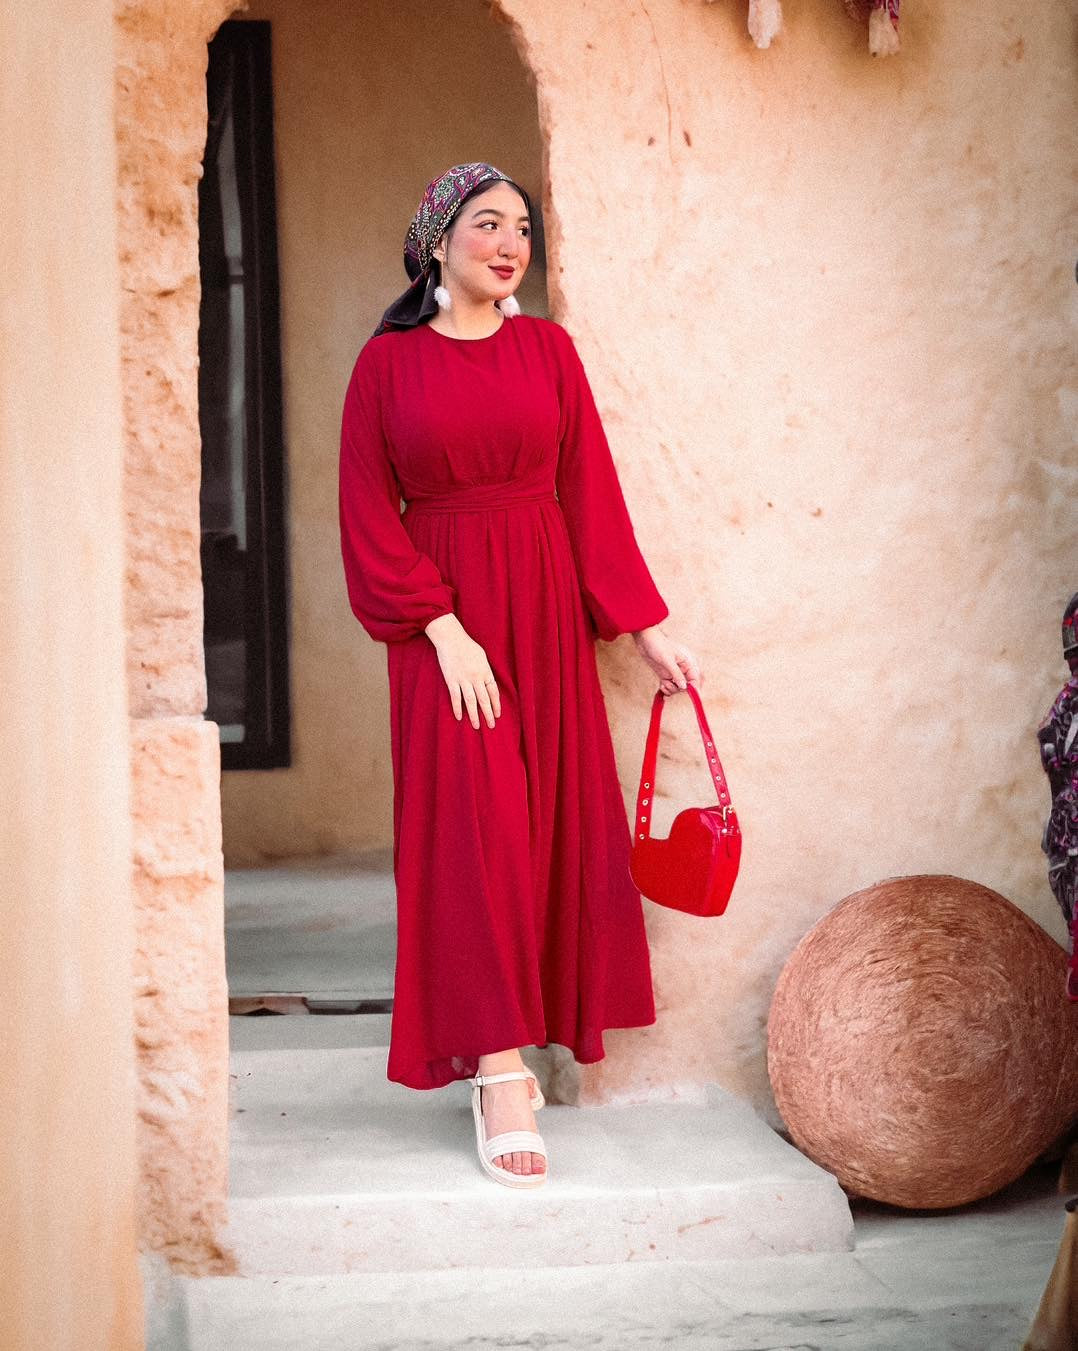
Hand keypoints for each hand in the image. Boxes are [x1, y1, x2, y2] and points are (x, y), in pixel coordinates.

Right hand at [424, 613, 500, 728]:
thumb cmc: (467, 646)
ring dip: (474, 715)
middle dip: (488, 714)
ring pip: (471, 701)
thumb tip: (487, 683)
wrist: (451, 639)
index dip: (496, 704)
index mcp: (485, 671)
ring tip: (477, 726)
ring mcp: (463, 679)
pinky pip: (455, 697)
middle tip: (491, 725)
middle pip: (484, 699)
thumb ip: (485, 671)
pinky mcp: (451, 680)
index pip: (493, 692)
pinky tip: (460, 717)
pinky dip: (457, 708)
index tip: (497, 714)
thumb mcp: (482, 657)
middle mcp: (476, 677)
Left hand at [631, 625, 702, 697]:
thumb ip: (676, 674)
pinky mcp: (666, 675)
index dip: (694, 688)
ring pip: (678, 688)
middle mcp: (682, 669)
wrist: (645, 640)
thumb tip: (684, 687)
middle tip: (671, 685)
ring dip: (671, 689)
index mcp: (687, 663)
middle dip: (679, 689)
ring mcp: (674, 673)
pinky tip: (661, 686)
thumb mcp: (667, 660)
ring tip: (664, 685)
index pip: (695, 678)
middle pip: (687, 685)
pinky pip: (670, 686)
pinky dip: (666, 689)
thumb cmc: (658, 645)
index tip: (689, 695)